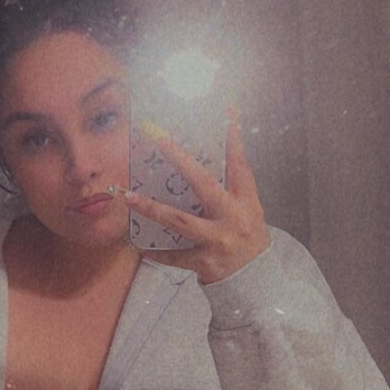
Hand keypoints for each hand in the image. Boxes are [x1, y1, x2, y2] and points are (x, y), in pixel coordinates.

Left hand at [110, 103, 271, 284]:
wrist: (259, 282)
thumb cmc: (248, 238)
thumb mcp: (249, 210)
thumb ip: (231, 186)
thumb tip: (210, 155)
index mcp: (245, 200)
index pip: (238, 161)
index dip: (233, 135)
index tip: (226, 107)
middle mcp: (233, 217)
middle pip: (202, 182)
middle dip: (178, 157)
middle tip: (156, 136)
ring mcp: (218, 240)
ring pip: (180, 221)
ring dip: (153, 208)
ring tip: (130, 197)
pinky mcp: (205, 263)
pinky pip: (174, 256)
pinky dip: (156, 253)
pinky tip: (138, 246)